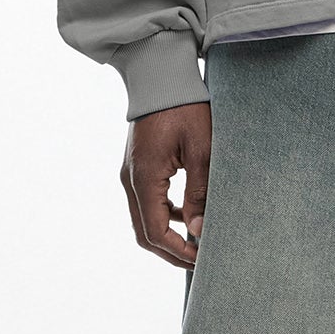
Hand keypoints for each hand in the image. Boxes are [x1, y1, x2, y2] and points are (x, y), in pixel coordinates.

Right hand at [122, 99, 211, 268]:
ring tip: (197, 240)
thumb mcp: (201, 149)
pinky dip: (165, 215)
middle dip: (172, 251)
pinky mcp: (137, 166)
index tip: (204, 258)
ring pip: (144, 219)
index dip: (179, 252)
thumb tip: (200, 230)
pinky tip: (189, 213)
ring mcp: (131, 173)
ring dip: (168, 235)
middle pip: (145, 233)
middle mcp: (131, 179)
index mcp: (144, 178)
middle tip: (201, 259)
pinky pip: (147, 202)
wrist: (160, 74)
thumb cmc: (184, 106)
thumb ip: (200, 192)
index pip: (156, 232)